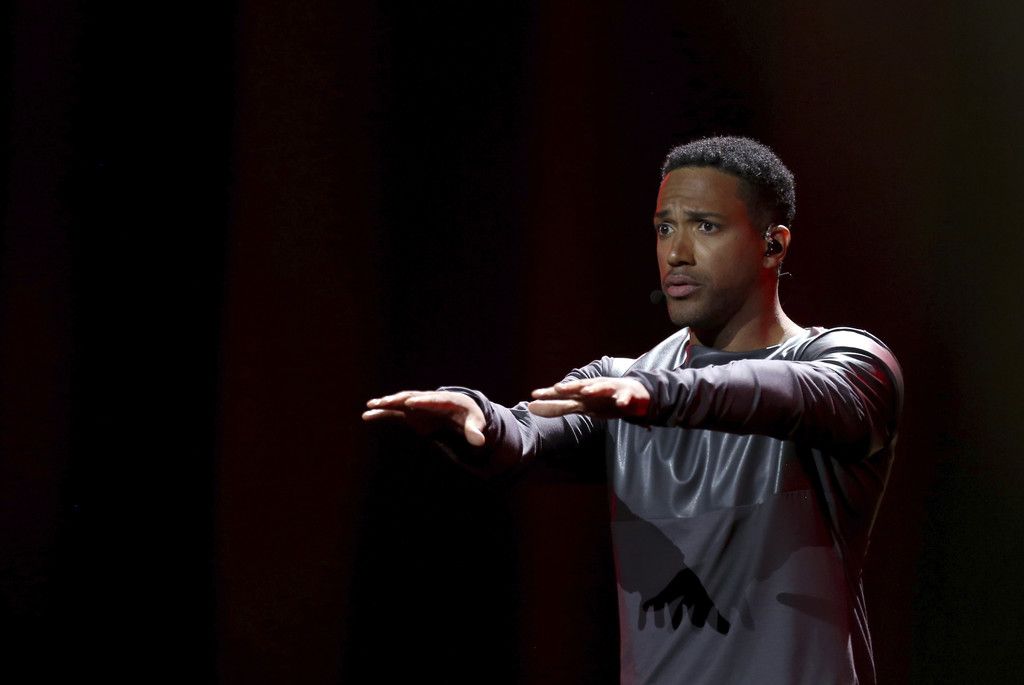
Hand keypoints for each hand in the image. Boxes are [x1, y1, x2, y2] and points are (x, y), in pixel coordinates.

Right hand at [362, 390, 486, 445]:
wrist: (462, 413)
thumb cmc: (471, 416)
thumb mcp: (476, 423)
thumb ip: (475, 431)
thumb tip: (480, 441)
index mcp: (446, 401)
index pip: (433, 400)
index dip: (422, 401)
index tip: (410, 403)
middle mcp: (429, 400)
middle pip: (413, 397)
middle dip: (399, 398)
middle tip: (386, 401)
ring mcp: (419, 406)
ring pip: (400, 402)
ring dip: (386, 403)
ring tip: (372, 405)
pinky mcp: (411, 413)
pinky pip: (394, 412)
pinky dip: (382, 413)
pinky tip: (367, 416)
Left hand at [528, 377, 649, 418]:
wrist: (633, 394)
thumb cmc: (602, 400)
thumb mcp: (580, 405)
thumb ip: (559, 407)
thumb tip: (532, 408)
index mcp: (582, 393)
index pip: (563, 394)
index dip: (549, 394)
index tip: (533, 395)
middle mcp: (594, 388)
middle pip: (580, 387)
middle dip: (569, 387)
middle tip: (557, 388)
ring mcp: (610, 390)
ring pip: (601, 388)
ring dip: (594, 389)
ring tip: (586, 391)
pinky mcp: (626, 395)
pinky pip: (625, 399)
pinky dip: (623, 401)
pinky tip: (621, 405)